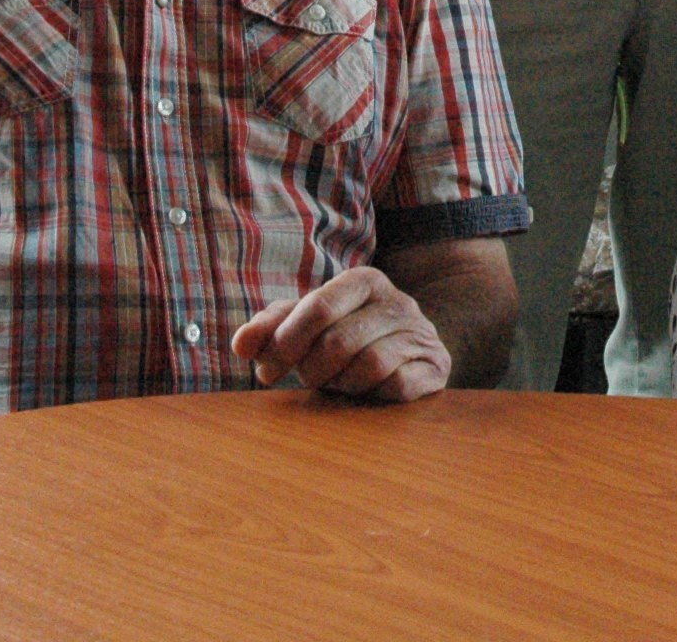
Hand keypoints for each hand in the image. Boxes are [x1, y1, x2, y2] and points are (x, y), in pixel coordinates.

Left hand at [230, 265, 452, 402]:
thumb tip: (240, 343)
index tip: (265, 372)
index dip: (285, 342)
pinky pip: (397, 385)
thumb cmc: (346, 338)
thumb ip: (272, 327)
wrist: (408, 355)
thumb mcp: (307, 326)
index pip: (318, 307)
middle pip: (339, 341)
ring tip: (337, 383)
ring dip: (342, 384)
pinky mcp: (436, 367)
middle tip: (305, 380)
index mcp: (364, 281)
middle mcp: (398, 301)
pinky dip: (372, 395)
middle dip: (311, 369)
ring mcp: (421, 334)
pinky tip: (366, 392)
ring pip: (369, 364)